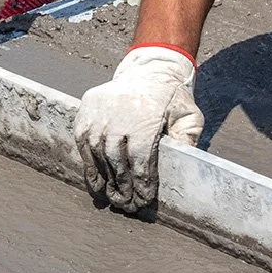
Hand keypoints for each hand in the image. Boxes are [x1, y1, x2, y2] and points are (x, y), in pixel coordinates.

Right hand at [74, 44, 203, 212]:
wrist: (150, 69)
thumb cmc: (172, 98)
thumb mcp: (189, 116)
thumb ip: (187, 139)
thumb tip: (185, 164)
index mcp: (146, 117)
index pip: (140, 159)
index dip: (141, 183)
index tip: (143, 199)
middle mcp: (119, 114)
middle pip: (116, 159)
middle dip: (122, 185)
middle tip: (126, 203)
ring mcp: (99, 110)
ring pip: (96, 152)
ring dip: (102, 177)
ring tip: (110, 195)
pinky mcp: (86, 108)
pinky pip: (82, 140)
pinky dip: (87, 161)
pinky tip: (95, 178)